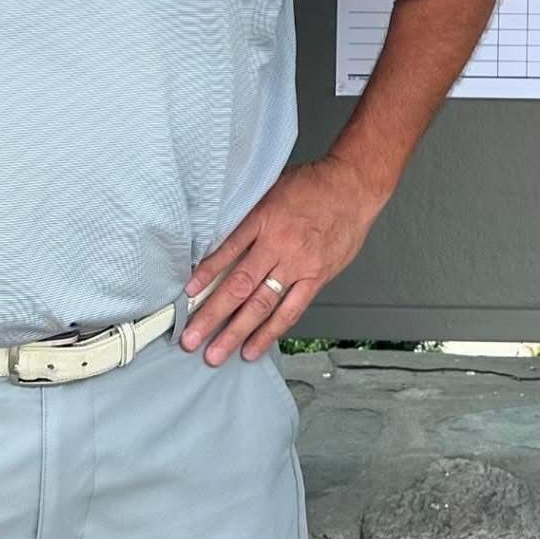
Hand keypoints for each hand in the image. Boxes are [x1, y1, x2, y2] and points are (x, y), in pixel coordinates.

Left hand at [178, 156, 383, 363]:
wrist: (353, 187)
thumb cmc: (312, 185)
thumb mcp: (270, 188)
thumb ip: (247, 215)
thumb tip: (217, 239)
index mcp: (263, 219)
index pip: (227, 251)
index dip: (205, 275)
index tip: (187, 295)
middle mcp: (279, 245)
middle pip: (240, 285)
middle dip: (212, 315)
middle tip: (191, 339)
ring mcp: (299, 264)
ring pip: (263, 304)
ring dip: (237, 332)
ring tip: (216, 353)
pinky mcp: (317, 277)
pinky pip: (291, 310)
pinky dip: (270, 331)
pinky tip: (254, 347)